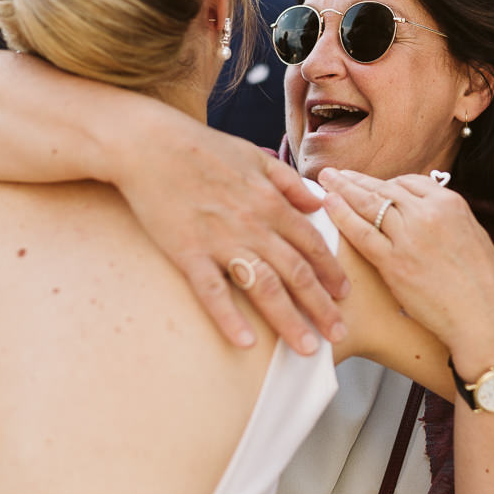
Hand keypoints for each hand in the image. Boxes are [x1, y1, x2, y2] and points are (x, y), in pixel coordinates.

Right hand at [113, 128, 347, 354]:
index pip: (312, 243)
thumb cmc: (201, 148)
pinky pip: (214, 291)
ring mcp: (221, 241)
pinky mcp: (188, 253)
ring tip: (307, 348)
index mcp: (270, 202)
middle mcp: (253, 225)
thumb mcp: (254, 155)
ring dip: (289, 320)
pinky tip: (246, 342)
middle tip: (338, 335)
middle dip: (322, 307)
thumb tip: (317, 202)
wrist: (149, 145)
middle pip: (297, 273)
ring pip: (265, 287)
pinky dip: (230, 317)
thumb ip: (288, 181)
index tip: (344, 295)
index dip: (331, 271)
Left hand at [318, 167, 493, 370]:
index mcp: (450, 203)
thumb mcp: (472, 235)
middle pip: (384, 189)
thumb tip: (422, 211)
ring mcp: (410, 237)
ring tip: (325, 180)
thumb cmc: (483, 284)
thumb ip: (445, 219)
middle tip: (335, 173)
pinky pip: (361, 232)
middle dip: (357, 180)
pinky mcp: (394, 263)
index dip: (384, 182)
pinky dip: (341, 215)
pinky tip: (328, 204)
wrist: (486, 317)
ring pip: (369, 204)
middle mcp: (428, 213)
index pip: (408, 182)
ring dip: (343, 189)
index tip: (368, 184)